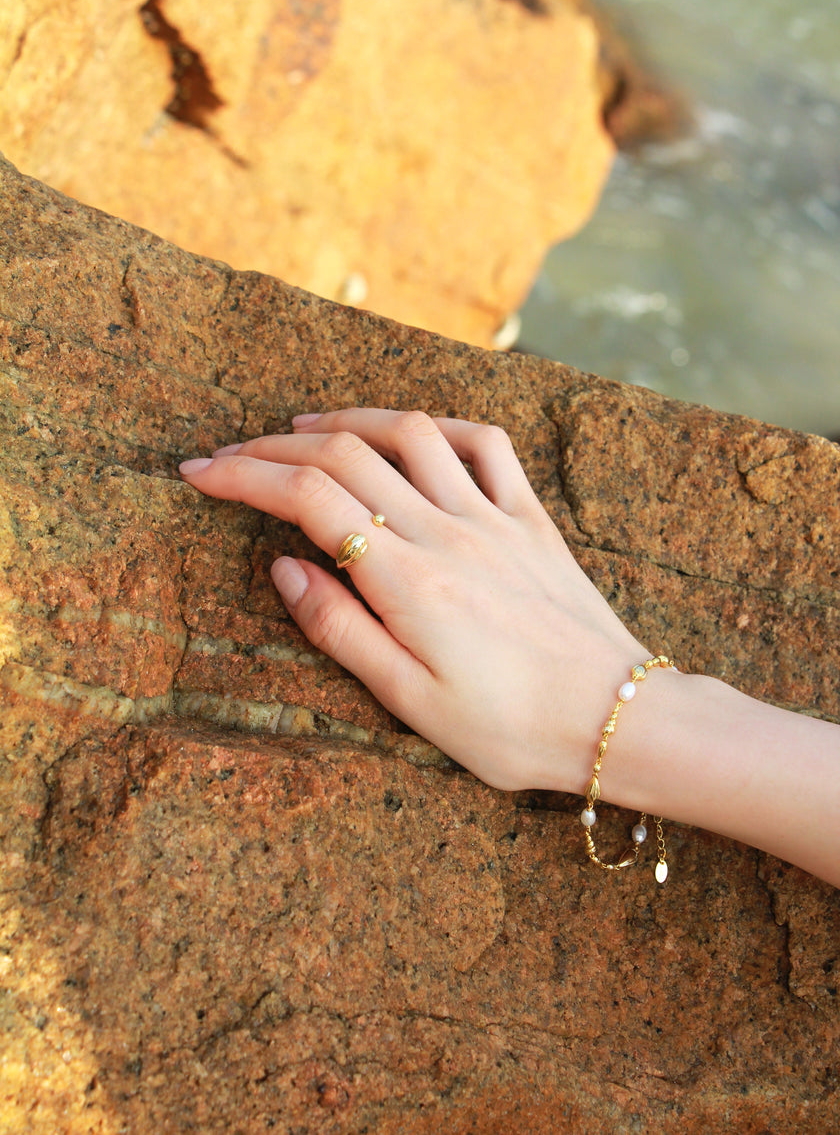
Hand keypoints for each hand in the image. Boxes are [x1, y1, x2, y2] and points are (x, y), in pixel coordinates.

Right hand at [179, 409, 647, 792]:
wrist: (615, 719)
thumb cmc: (511, 728)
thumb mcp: (409, 701)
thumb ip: (341, 629)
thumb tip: (284, 567)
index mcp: (408, 581)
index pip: (307, 499)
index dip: (244, 476)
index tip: (200, 473)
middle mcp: (447, 532)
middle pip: (347, 456)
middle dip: (275, 445)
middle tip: (232, 453)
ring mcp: (494, 516)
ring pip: (411, 433)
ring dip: (350, 420)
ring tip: (307, 430)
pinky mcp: (531, 518)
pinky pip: (486, 444)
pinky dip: (439, 425)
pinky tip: (413, 435)